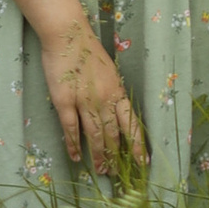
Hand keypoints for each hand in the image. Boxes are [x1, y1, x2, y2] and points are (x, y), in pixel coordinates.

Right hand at [39, 19, 147, 178]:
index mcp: (118, 91)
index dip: (137, 145)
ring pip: (94, 134)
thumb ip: (113, 91)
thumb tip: (117, 109)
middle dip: (116, 155)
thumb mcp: (109, 71)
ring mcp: (84, 101)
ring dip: (98, 154)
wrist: (68, 35)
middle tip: (116, 172)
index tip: (143, 162)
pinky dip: (73, 144)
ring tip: (100, 170)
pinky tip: (76, 156)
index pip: (131, 124)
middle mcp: (104, 100)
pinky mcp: (64, 101)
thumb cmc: (88, 50)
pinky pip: (71, 128)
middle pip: (113, 134)